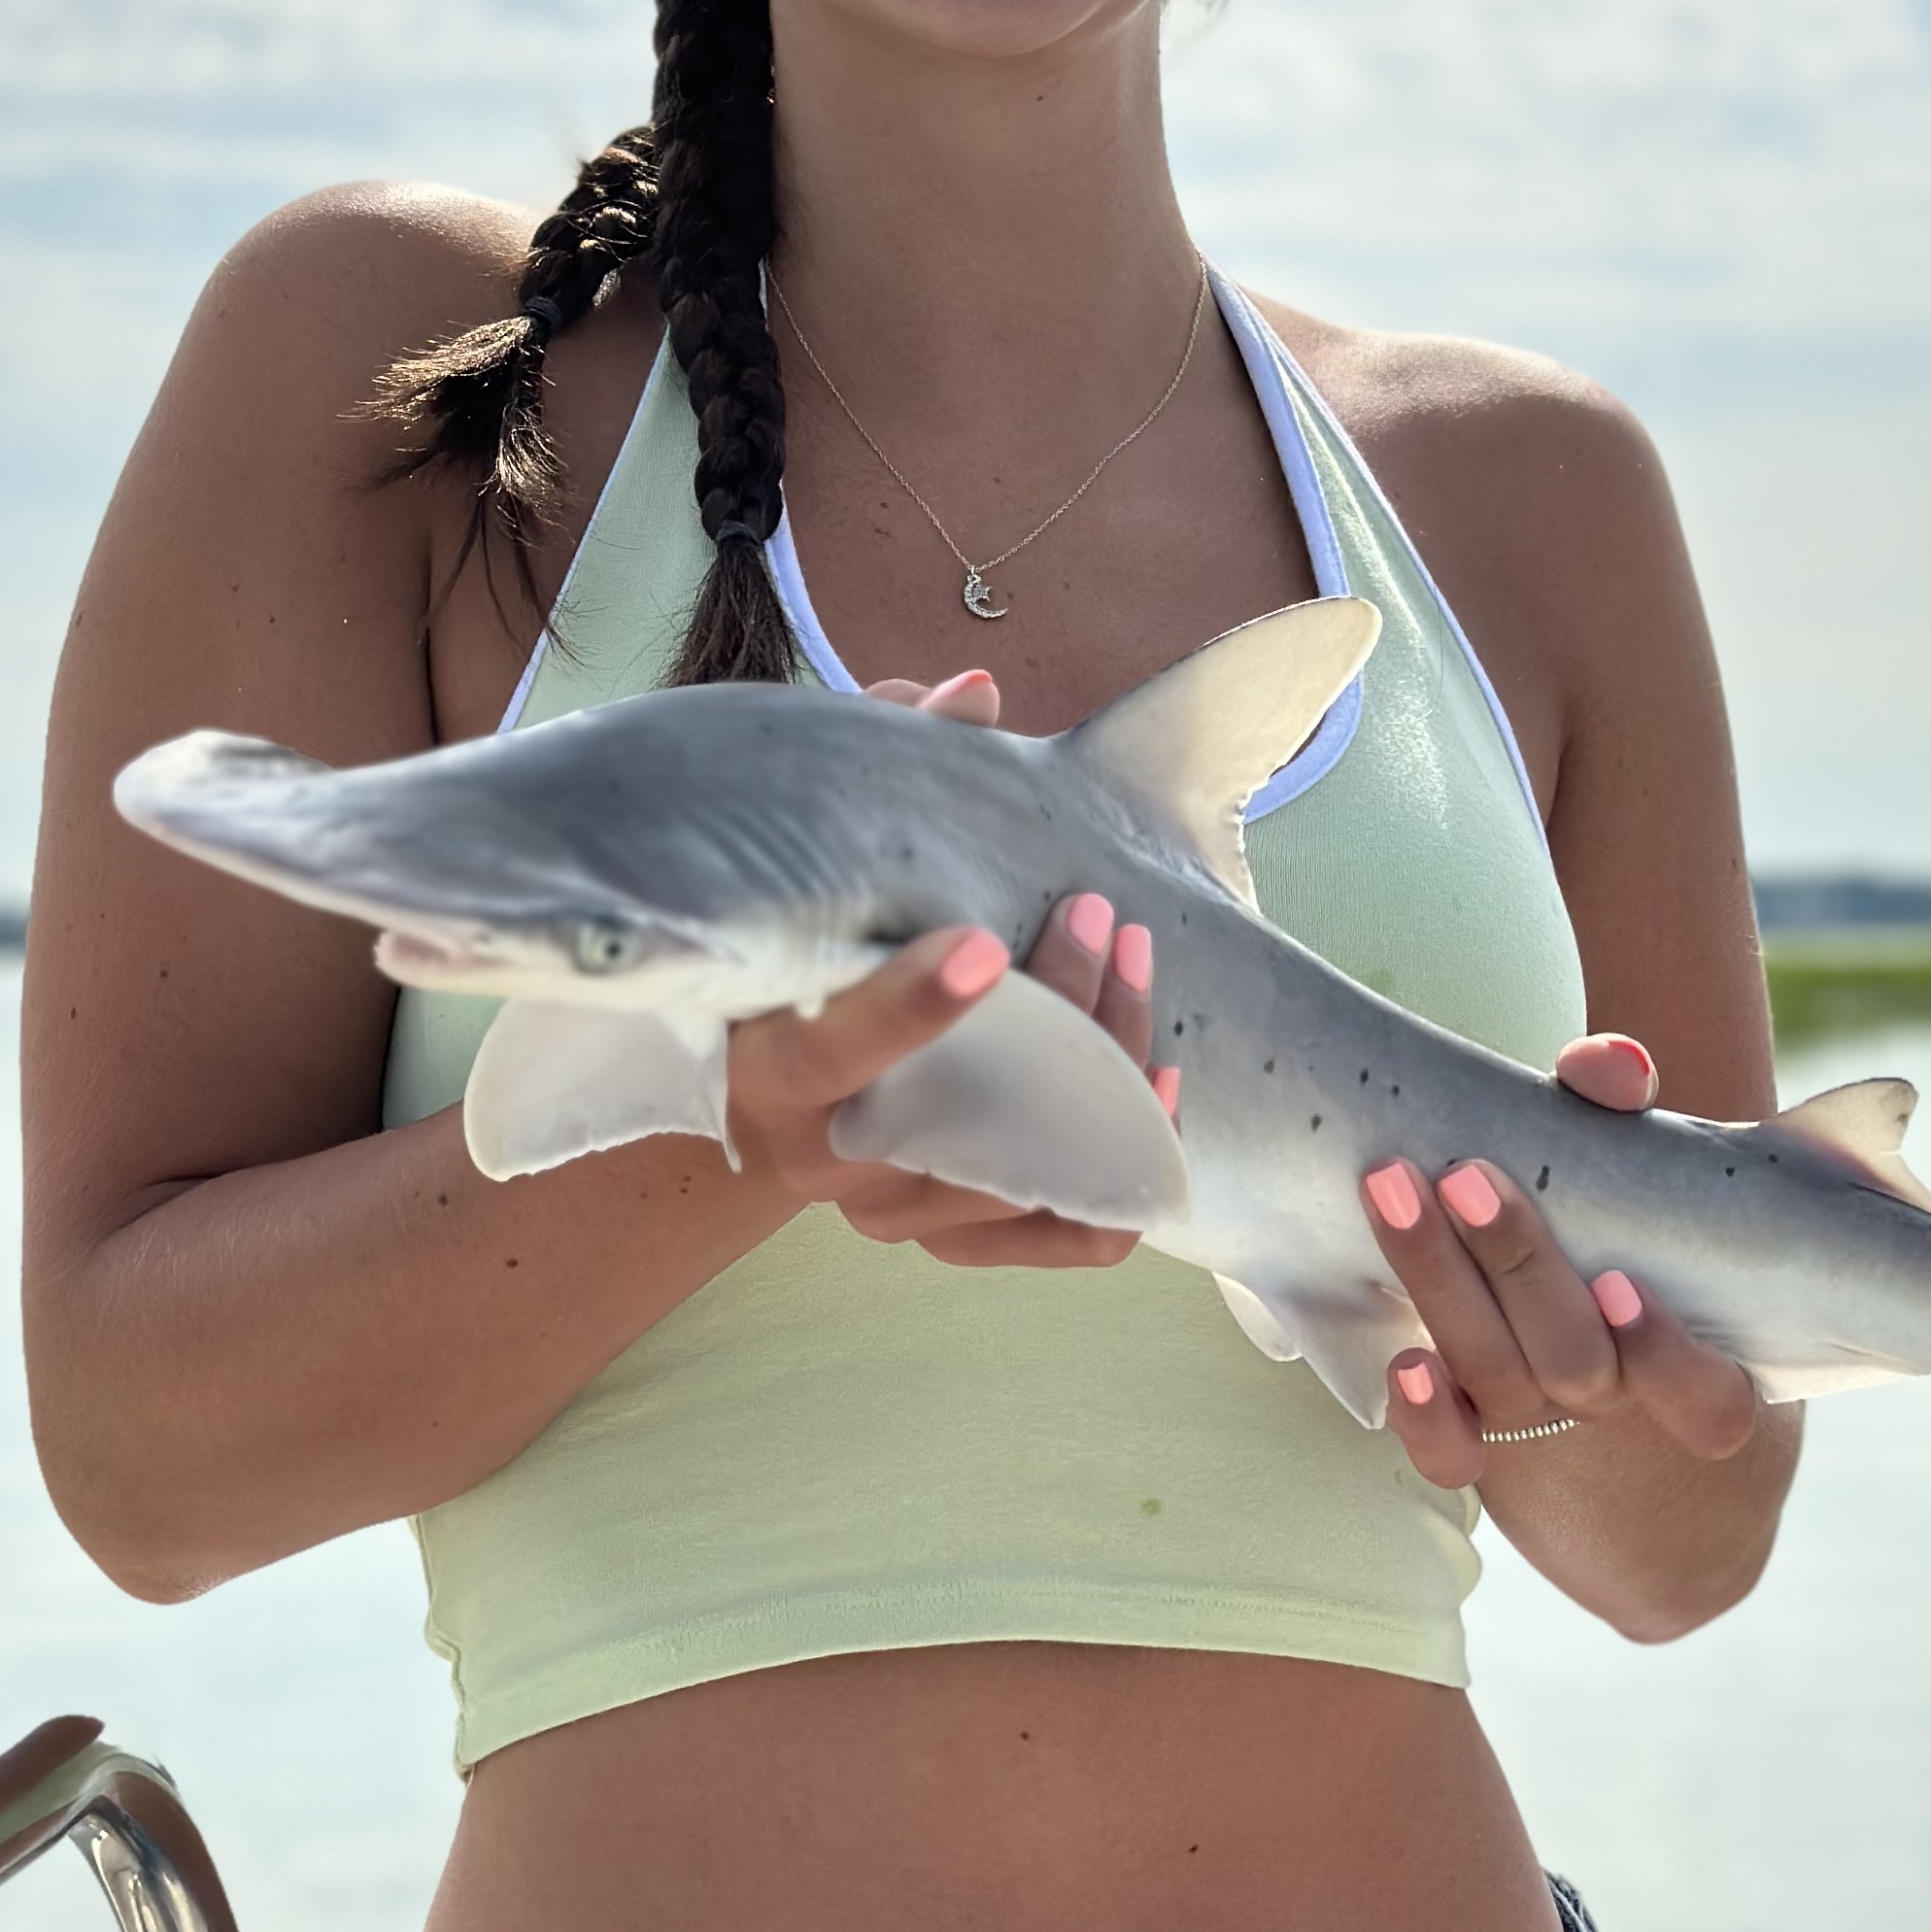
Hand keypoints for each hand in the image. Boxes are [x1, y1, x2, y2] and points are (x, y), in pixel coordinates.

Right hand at [727, 665, 1165, 1270]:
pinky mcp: (956, 1236)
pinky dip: (1126, 1172)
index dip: (911, 1005)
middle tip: (1102, 913)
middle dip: (1059, 1013)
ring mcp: (892, 1209)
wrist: (773, 1073)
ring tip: (1138, 961)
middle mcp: (823, 1157)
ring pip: (1030, 1168)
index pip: (835, 1048)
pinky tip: (1162, 1083)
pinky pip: (1065, 1236)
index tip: (986, 942)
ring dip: (1108, 1068)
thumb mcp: (821, 850)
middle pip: (962, 1114)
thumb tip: (972, 695)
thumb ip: (883, 765)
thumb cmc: (802, 935)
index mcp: (768, 1063)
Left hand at [1360, 1032, 1760, 1484]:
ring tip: (1393, 1194)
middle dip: (1518, 1266)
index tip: (1619, 1283)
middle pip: (1573, 1362)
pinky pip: (1449, 1456)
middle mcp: (1616, 1402)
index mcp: (1698, 1376)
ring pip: (1495, 1375)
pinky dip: (1424, 1418)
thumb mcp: (1672, 1205)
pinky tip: (1402, 1360)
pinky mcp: (1477, 1440)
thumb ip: (1640, 1123)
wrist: (1608, 1398)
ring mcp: (1540, 1421)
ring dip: (1441, 1285)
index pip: (1703, 1398)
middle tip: (1466, 1176)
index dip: (1663, 1353)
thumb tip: (1611, 1064)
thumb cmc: (1646, 1262)